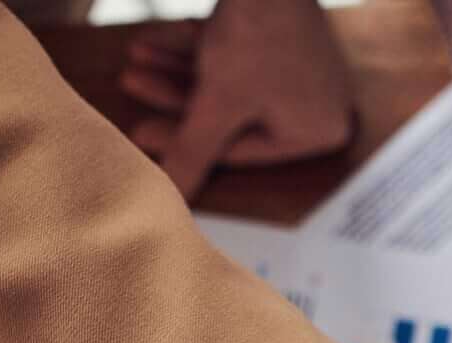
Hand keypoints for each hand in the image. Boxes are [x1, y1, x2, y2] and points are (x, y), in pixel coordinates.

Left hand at [120, 0, 358, 201]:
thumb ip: (192, 153)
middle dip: (176, 101)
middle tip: (132, 90)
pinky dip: (196, 51)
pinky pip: (235, 55)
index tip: (138, 133)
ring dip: (177, 74)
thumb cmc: (256, 36)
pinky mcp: (284, 34)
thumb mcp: (217, 104)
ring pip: (228, 82)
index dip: (183, 141)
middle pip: (231, 115)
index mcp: (319, 131)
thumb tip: (171, 199)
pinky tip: (151, 44)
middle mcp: (320, 103)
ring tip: (133, 63)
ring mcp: (304, 67)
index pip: (239, 150)